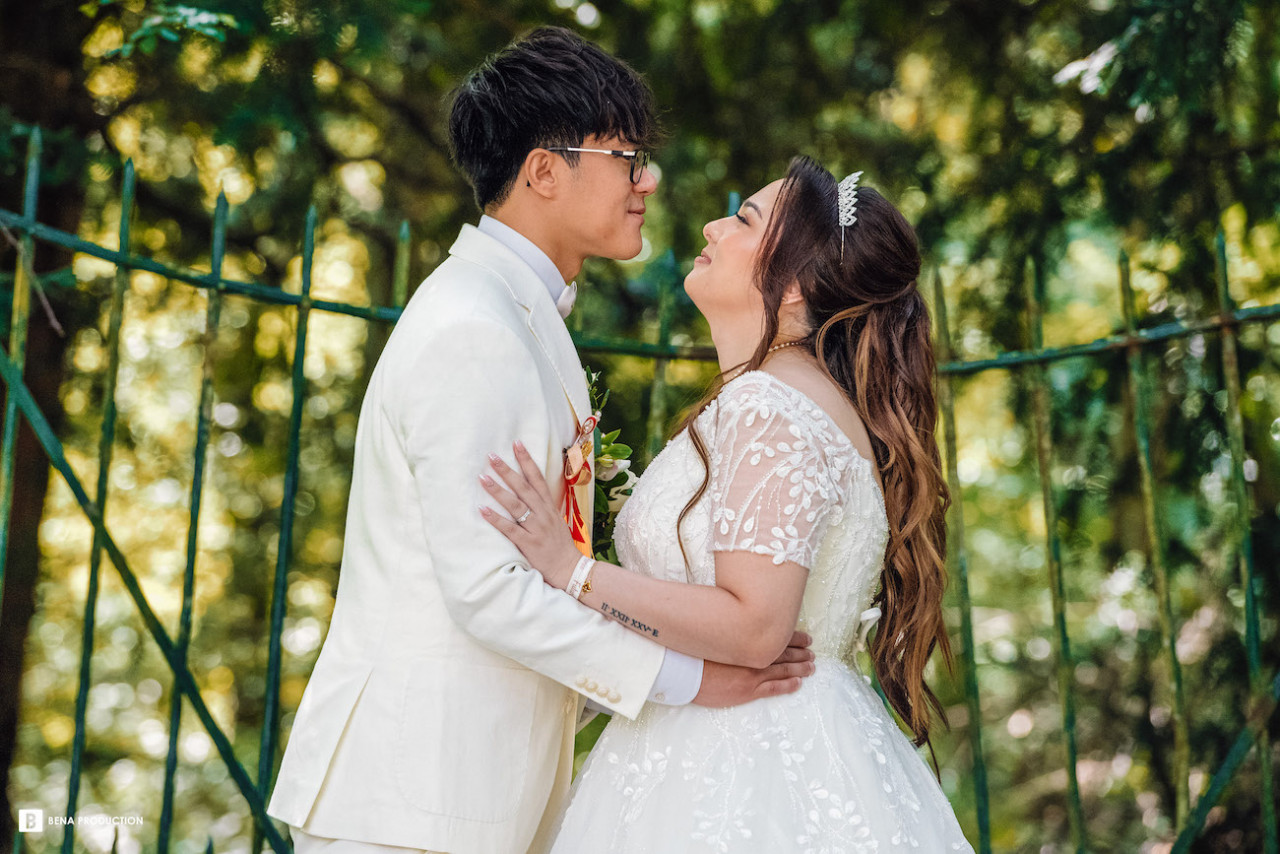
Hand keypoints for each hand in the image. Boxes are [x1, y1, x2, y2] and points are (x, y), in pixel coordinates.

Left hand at [479, 441, 581, 588]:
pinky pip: (510, 529)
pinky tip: (483, 510)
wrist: (570, 569)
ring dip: (498, 490)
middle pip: (523, 487)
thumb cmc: (561, 546)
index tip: (517, 444)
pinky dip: (496, 519)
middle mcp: (543, 513)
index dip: (527, 460)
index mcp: (550, 507)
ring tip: (482, 477)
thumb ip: (543, 506)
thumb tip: (530, 492)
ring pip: (515, 505)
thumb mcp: (556, 520)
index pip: (538, 478)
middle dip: (507, 470)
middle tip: (492, 456)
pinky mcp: (528, 543)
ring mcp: (536, 528)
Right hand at [692, 631, 815, 707]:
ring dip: (800, 668)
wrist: (685, 670)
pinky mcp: (748, 690)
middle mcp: (754, 654)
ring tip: (812, 666)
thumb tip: (741, 623)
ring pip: (784, 670)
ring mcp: (753, 673)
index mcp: (748, 639)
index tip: (806, 637)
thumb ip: (732, 629)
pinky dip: (788, 685)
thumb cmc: (695, 650)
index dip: (795, 637)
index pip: (779, 636)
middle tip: (812, 652)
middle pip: (785, 652)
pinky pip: (774, 688)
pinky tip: (798, 683)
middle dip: (801, 652)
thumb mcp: (715, 633)